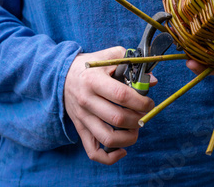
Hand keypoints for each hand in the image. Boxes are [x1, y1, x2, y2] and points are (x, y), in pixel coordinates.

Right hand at [64, 46, 155, 164]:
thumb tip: (152, 81)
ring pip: (107, 138)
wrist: (62, 75)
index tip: (149, 102)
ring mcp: (82, 118)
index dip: (140, 101)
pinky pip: (93, 151)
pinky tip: (122, 149)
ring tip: (135, 128)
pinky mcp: (80, 129)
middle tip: (144, 114)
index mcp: (93, 81)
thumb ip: (132, 63)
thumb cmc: (91, 66)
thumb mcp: (109, 56)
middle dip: (138, 119)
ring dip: (129, 138)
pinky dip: (110, 157)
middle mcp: (86, 101)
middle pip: (117, 119)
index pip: (121, 96)